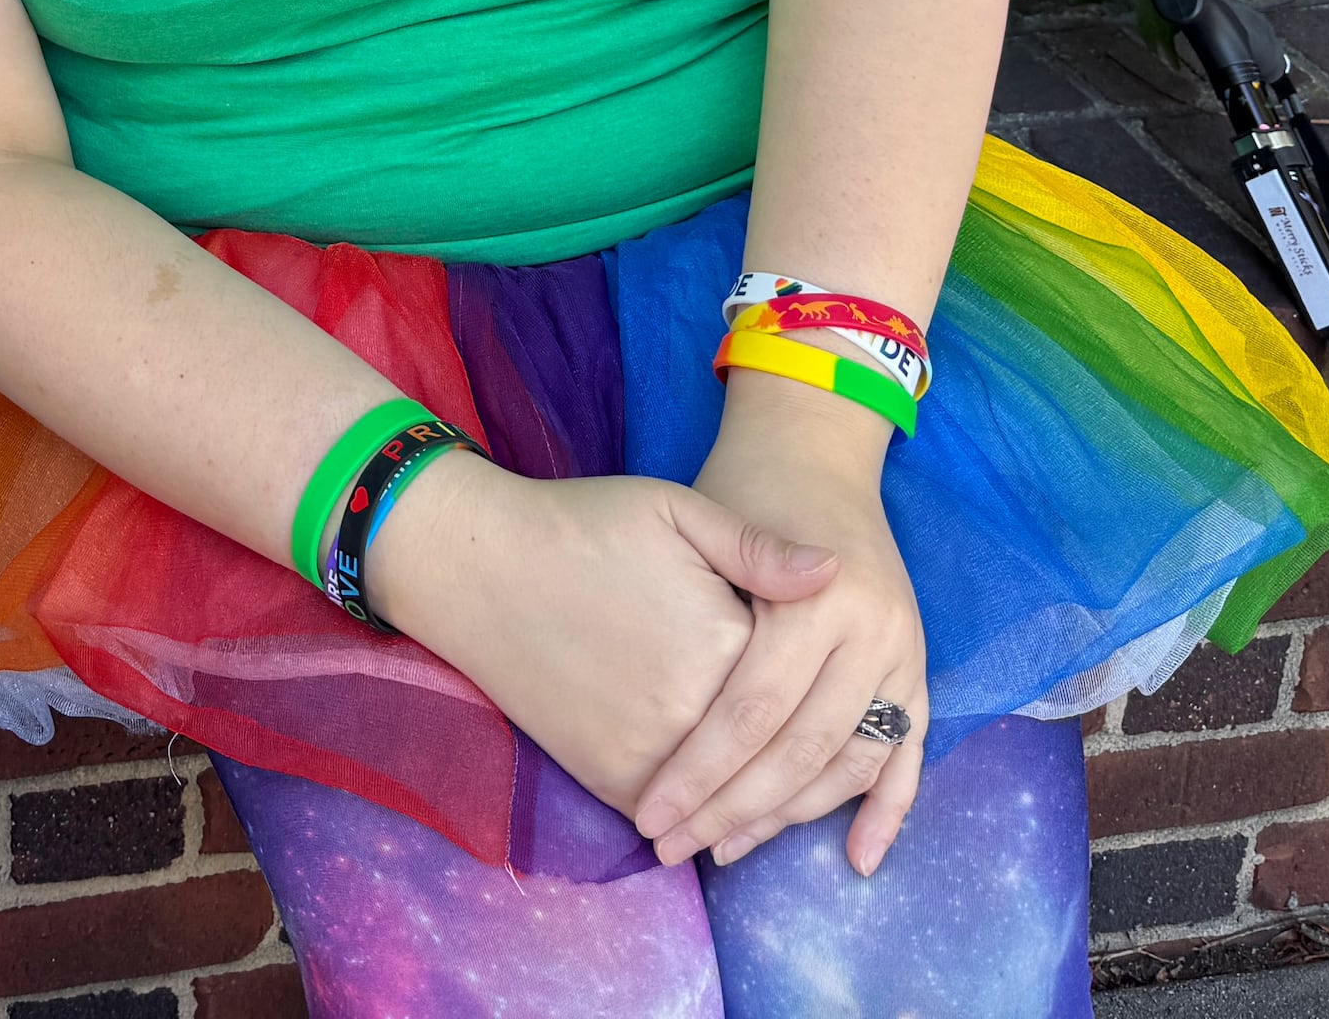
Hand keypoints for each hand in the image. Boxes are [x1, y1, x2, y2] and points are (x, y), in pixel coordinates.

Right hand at [365, 456, 836, 820]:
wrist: (477, 565)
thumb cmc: (580, 524)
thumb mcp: (675, 510)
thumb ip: (758, 547)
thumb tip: (833, 572)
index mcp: (724, 642)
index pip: (804, 685)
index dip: (831, 694)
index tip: (851, 696)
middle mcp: (691, 711)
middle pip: (777, 754)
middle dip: (813, 770)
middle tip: (844, 773)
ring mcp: (645, 752)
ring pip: (731, 799)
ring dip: (765, 811)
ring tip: (791, 804)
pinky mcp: (605, 774)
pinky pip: (673, 811)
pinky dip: (703, 817)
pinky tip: (723, 815)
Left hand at [633, 376, 928, 875]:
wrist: (815, 451)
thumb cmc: (748, 488)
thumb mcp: (717, 517)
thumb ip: (731, 574)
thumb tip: (723, 644)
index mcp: (820, 597)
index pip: (753, 710)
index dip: (700, 770)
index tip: (649, 814)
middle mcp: (874, 634)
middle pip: (798, 750)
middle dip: (732, 808)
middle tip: (673, 848)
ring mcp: (902, 655)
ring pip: (849, 762)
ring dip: (791, 816)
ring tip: (728, 848)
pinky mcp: (914, 669)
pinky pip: (908, 752)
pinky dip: (888, 807)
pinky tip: (860, 859)